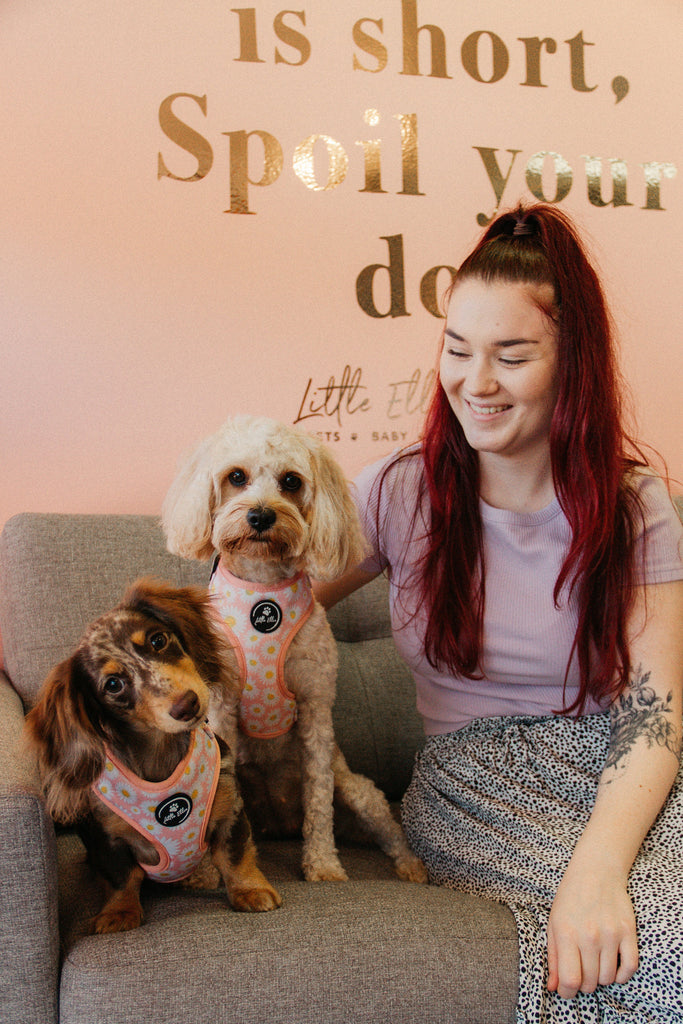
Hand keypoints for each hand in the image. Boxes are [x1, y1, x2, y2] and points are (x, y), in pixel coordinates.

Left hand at [547, 856, 638, 999]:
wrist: (596, 871)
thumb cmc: (571, 897)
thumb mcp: (554, 923)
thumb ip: (553, 957)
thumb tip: (554, 987)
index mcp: (567, 932)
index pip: (570, 979)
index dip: (567, 992)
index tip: (566, 989)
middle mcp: (589, 935)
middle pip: (590, 982)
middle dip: (584, 984)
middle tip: (581, 972)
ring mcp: (611, 934)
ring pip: (609, 978)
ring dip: (601, 978)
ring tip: (595, 965)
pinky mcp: (628, 931)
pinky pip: (630, 967)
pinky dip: (622, 975)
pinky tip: (613, 967)